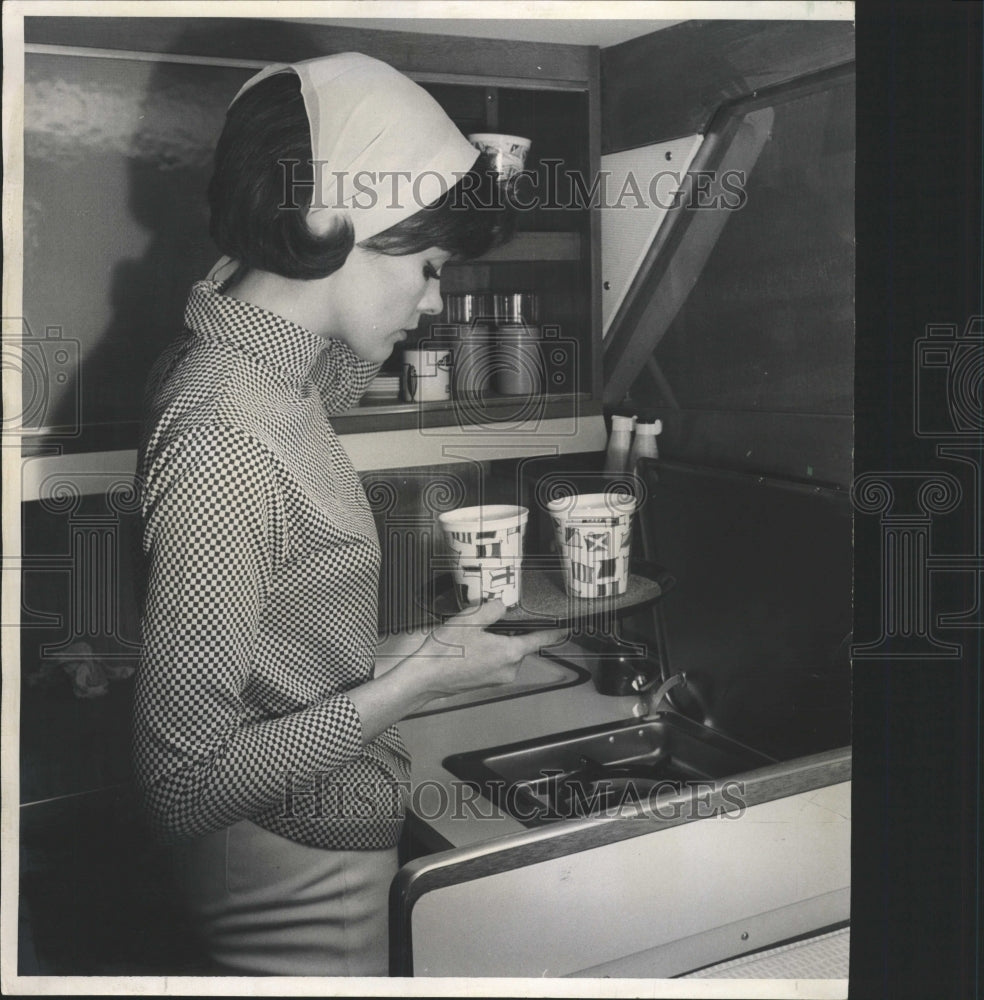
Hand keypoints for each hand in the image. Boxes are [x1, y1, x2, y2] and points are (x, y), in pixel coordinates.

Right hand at [414, 599, 568, 696]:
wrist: (426, 677)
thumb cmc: (446, 652)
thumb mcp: (469, 620)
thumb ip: (492, 610)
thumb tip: (502, 606)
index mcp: (510, 652)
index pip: (540, 640)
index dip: (554, 633)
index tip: (565, 629)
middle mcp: (509, 668)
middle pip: (520, 644)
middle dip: (510, 632)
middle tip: (491, 621)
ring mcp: (498, 678)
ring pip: (507, 653)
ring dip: (497, 642)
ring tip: (474, 634)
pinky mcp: (487, 682)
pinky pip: (496, 662)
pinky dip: (489, 652)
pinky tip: (470, 646)